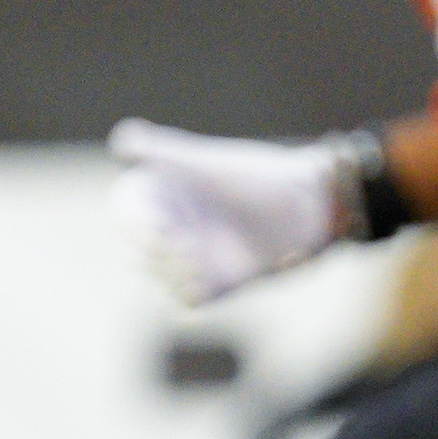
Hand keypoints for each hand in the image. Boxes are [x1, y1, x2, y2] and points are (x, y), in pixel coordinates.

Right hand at [110, 119, 345, 303]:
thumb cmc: (260, 176)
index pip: (128, 209)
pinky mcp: (220, 281)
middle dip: (148, 248)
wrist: (313, 202)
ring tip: (189, 263)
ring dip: (168, 271)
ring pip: (161, 274)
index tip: (150, 224)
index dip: (132, 219)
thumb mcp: (207, 162)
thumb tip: (124, 140)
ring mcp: (197, 255)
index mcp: (167, 193)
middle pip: (140, 246)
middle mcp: (178, 225)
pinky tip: (200, 282)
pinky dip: (189, 292)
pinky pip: (191, 298)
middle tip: (169, 244)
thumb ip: (164, 151)